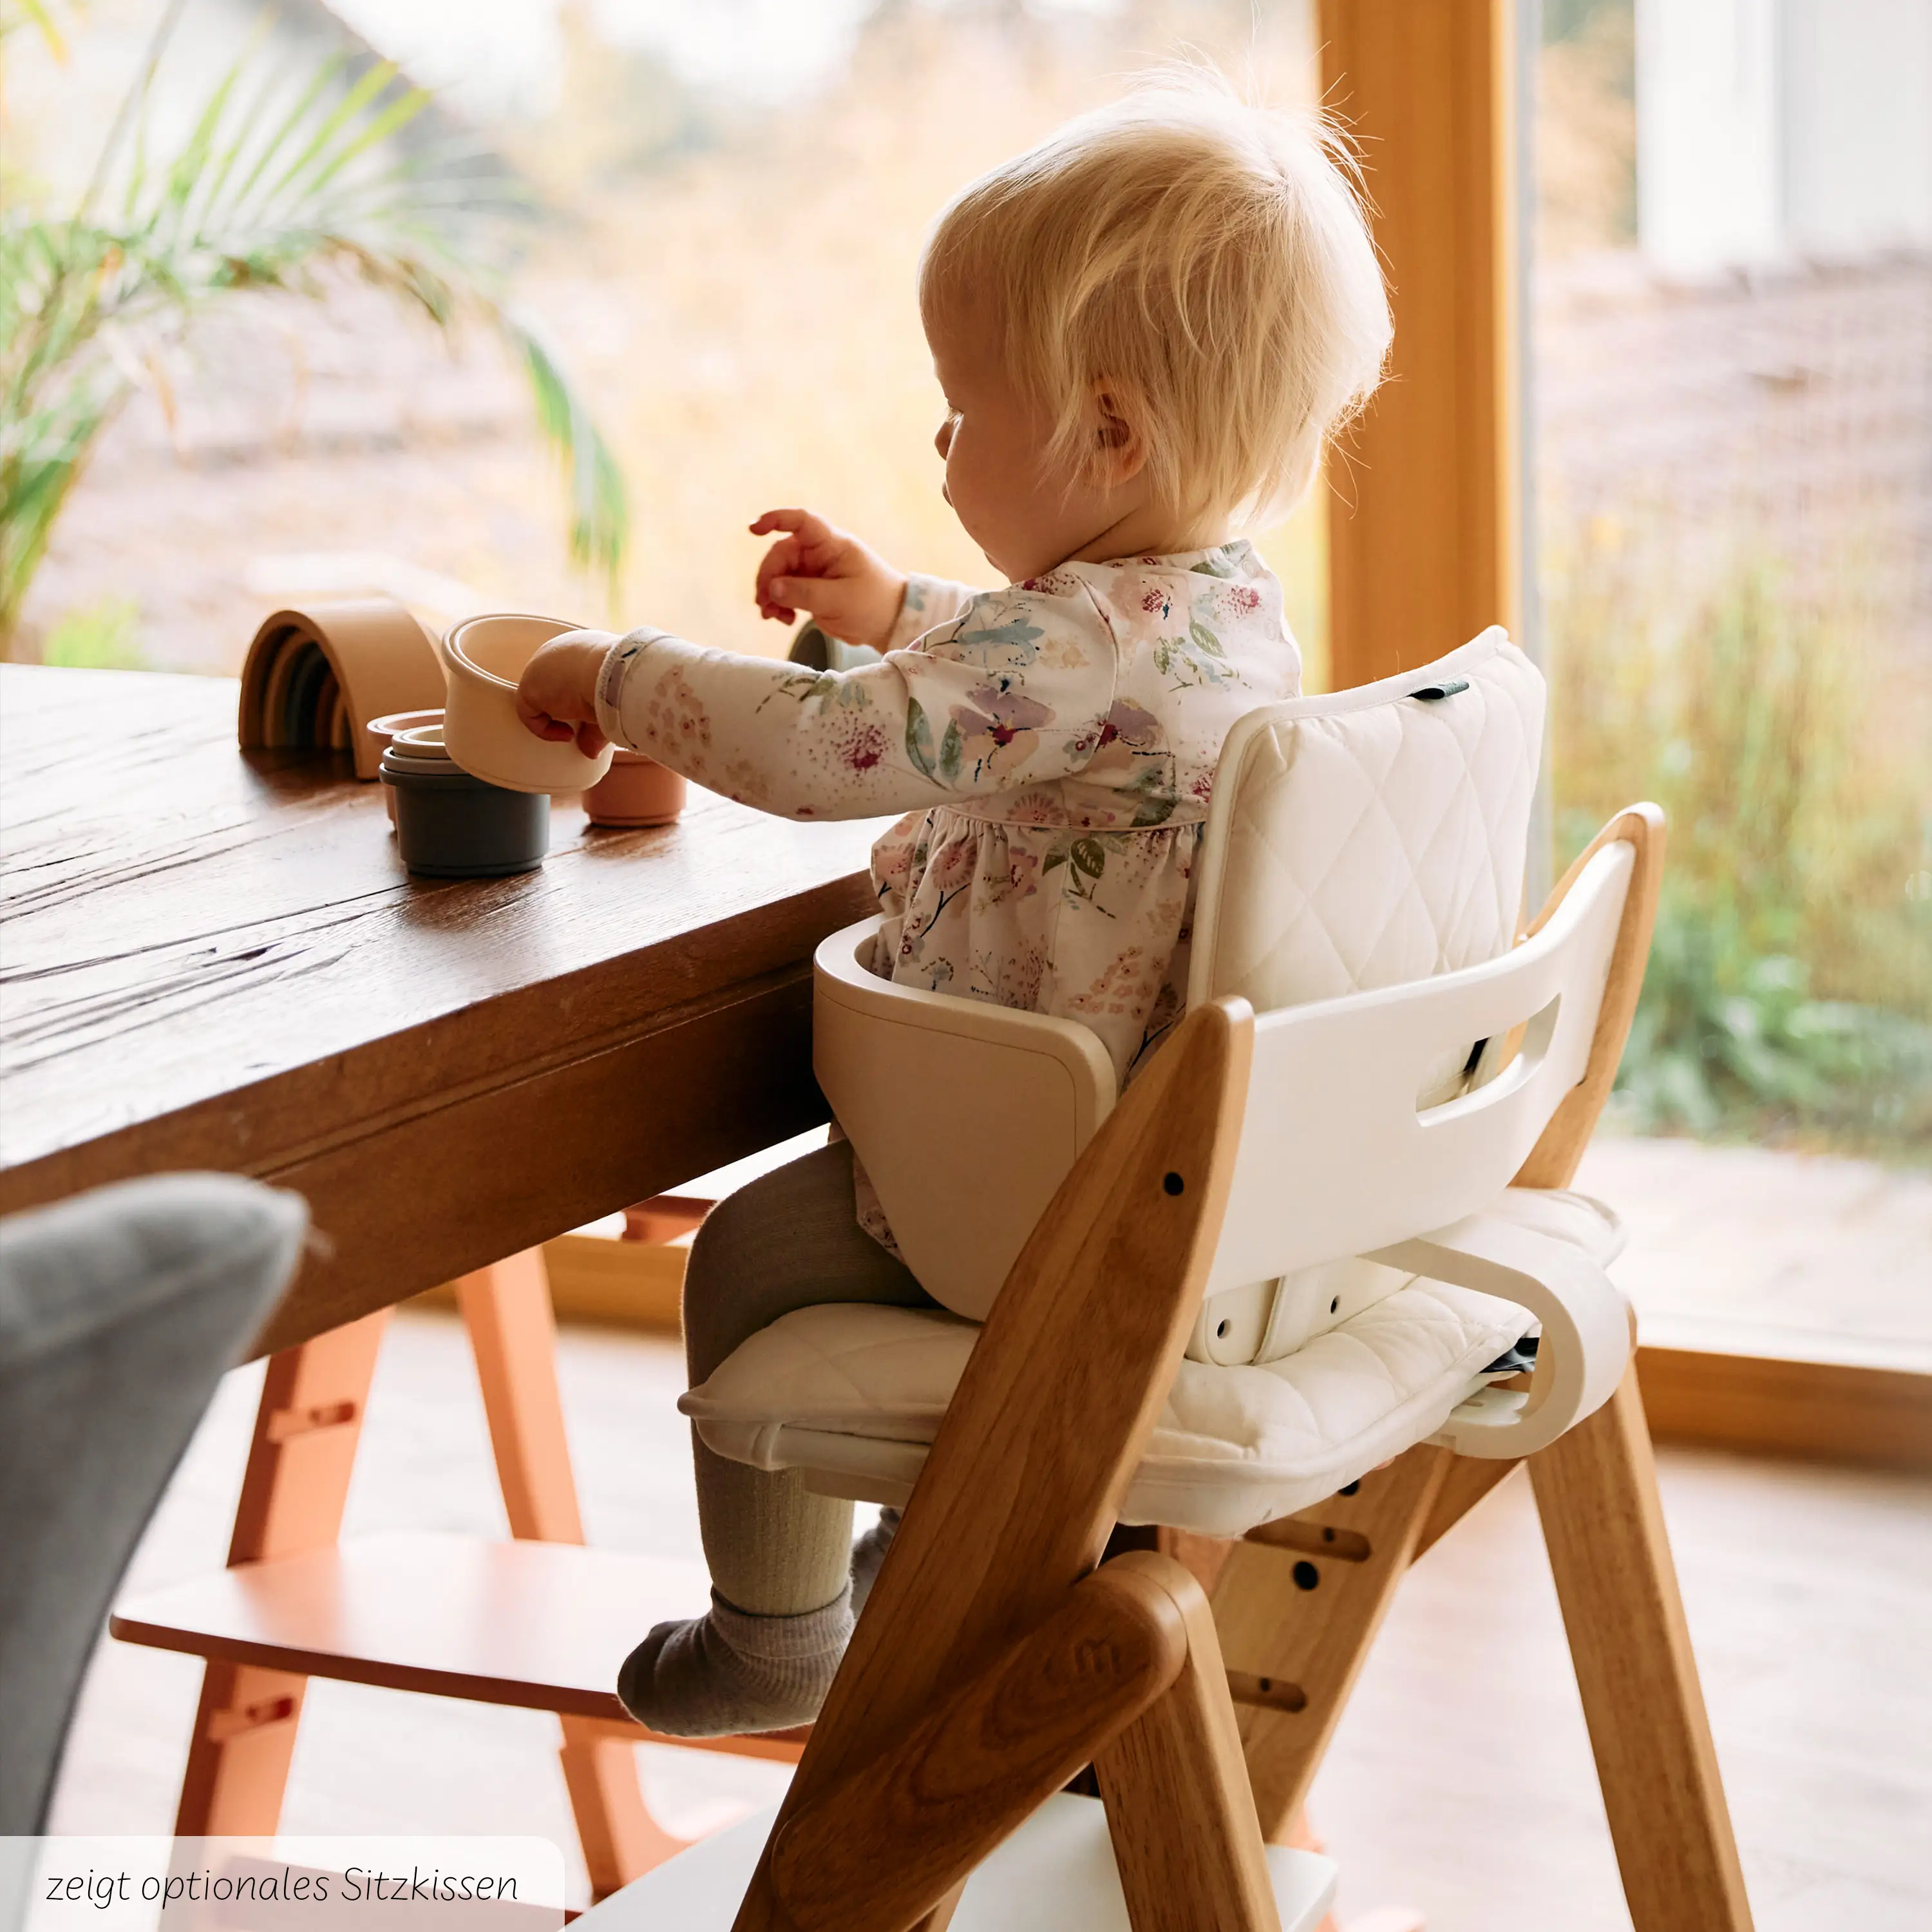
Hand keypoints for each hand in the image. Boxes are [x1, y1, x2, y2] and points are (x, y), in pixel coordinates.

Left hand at [515, 628, 619, 754]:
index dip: (581, 695)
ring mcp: (541, 666)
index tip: (595, 714)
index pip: (574, 672)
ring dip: (556, 718)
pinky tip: (568, 734)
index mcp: (584, 648)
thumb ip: (598, 726)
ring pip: (542, 697)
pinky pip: (530, 713)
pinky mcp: (529, 685)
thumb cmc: (625, 681)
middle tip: (583, 727)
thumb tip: (592, 751)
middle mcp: (560, 652)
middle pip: (556, 683)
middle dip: (567, 707)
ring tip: (574, 732)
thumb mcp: (615, 704)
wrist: (617, 672)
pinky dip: (546, 729)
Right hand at [751, 509, 906, 652]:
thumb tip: (772, 588)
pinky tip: (784, 619)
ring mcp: (814, 571)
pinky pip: (786, 591)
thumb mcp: (840, 600)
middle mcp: (820, 554)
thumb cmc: (874, 605)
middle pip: (781, 555)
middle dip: (769, 577)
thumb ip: (804, 593)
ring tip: (772, 616)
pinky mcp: (811, 590)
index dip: (776, 520)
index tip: (753, 529)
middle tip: (764, 604)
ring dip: (770, 593)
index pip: (801, 522)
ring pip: (780, 575)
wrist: (891, 624)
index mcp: (832, 545)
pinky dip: (779, 604)